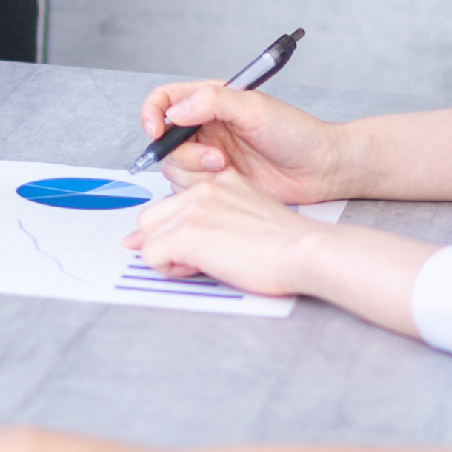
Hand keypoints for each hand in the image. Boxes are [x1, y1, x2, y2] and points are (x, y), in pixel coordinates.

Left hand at [126, 173, 331, 300]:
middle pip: (151, 218)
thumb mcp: (247, 220)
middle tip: (204, 257)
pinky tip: (203, 268)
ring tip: (209, 262)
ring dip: (171, 257)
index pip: (174, 206)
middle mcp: (203, 189)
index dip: (183, 233)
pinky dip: (170, 270)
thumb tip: (170, 233)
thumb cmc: (286, 245)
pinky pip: (151, 256)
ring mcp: (192, 209)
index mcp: (221, 182)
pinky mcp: (186, 232)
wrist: (303, 251)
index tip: (208, 246)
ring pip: (148, 238)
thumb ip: (212, 221)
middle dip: (167, 242)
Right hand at [136, 81, 348, 203]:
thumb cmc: (295, 132)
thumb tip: (175, 110)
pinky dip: (206, 188)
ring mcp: (209, 157)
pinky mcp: (217, 182)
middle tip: (217, 158)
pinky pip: (190, 189)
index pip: (164, 101)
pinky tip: (233, 182)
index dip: (152, 114)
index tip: (157, 131)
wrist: (319, 169)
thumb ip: (212, 101)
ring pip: (174, 168)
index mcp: (210, 102)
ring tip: (229, 169)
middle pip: (165, 141)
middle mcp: (205, 128)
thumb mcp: (254, 107)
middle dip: (185, 154)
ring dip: (197, 173)